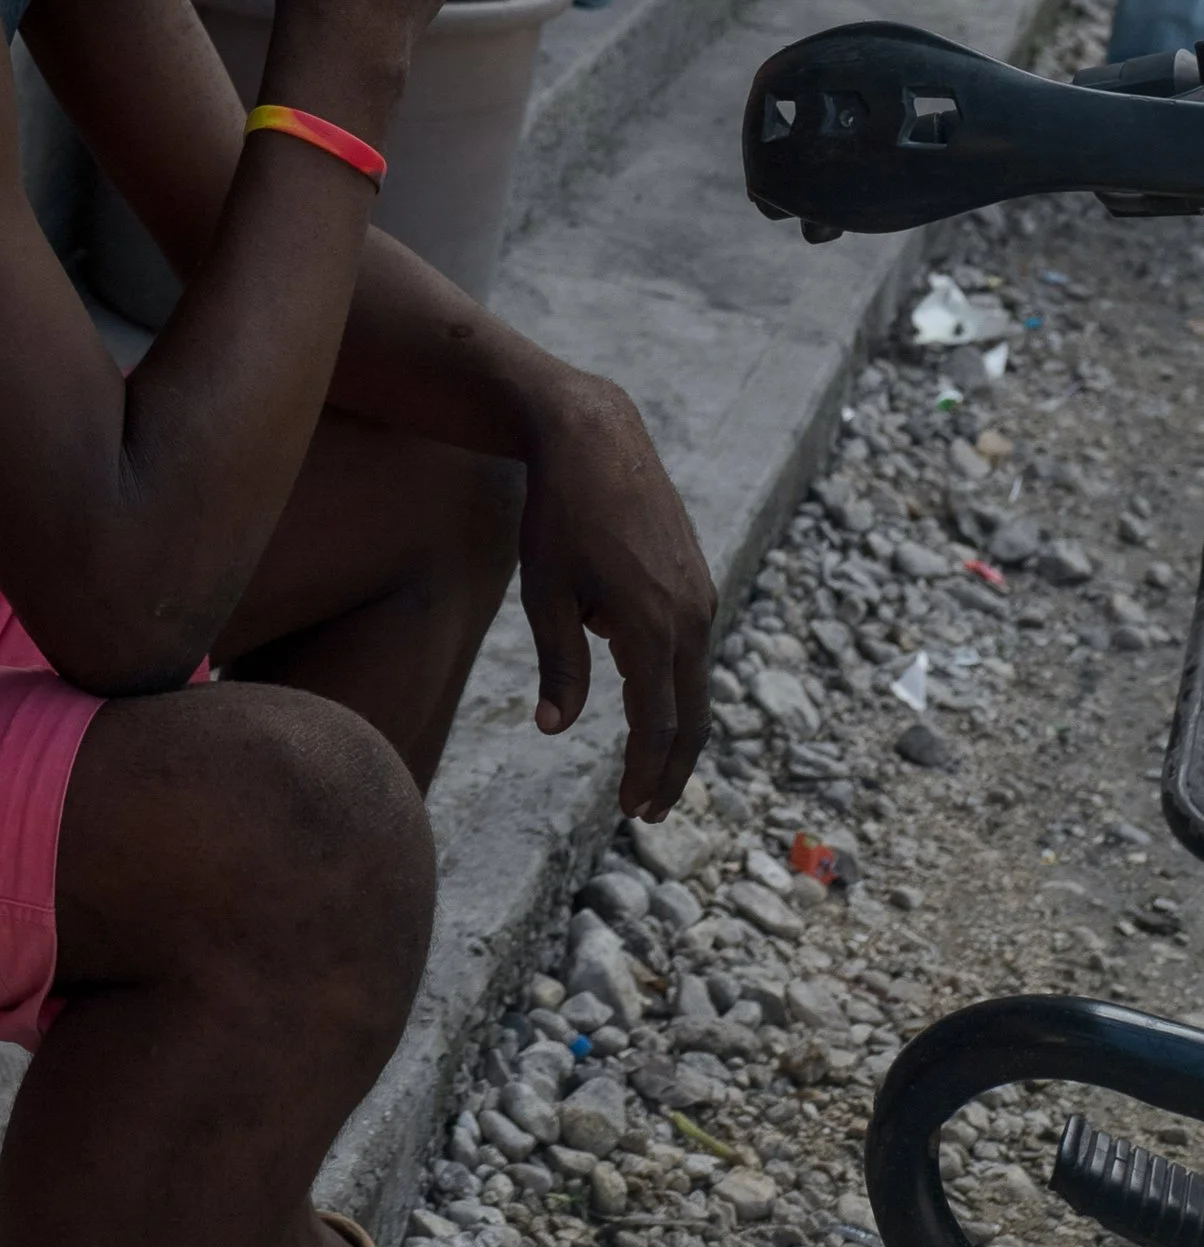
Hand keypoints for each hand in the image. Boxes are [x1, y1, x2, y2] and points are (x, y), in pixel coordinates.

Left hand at [516, 372, 712, 816]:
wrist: (595, 435)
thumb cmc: (558, 513)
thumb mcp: (545, 592)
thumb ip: (558, 664)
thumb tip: (554, 729)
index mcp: (652, 626)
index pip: (658, 724)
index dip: (646, 772)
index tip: (632, 811)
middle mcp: (690, 616)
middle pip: (693, 716)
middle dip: (671, 768)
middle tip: (648, 811)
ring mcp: (700, 596)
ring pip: (697, 683)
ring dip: (676, 729)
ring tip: (648, 766)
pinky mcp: (697, 578)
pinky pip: (692, 647)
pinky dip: (675, 684)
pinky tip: (645, 693)